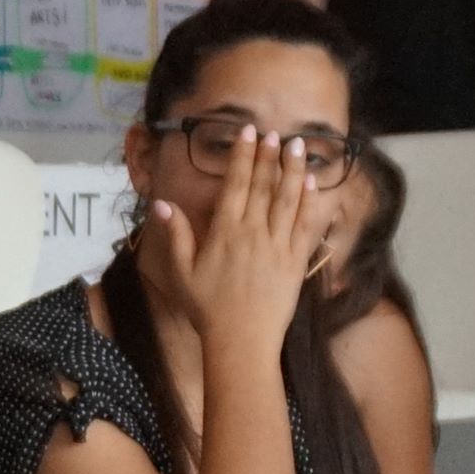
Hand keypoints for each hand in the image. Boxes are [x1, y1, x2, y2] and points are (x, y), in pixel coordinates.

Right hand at [150, 124, 320, 363]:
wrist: (241, 341)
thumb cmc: (207, 309)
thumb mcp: (182, 273)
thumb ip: (175, 235)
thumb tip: (161, 203)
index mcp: (225, 232)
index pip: (236, 184)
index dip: (242, 155)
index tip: (248, 132)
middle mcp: (254, 232)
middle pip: (264, 186)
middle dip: (268, 156)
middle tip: (273, 132)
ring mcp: (278, 245)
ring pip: (288, 199)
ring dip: (294, 170)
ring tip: (299, 146)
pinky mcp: (295, 261)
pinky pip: (305, 225)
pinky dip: (310, 202)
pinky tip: (313, 184)